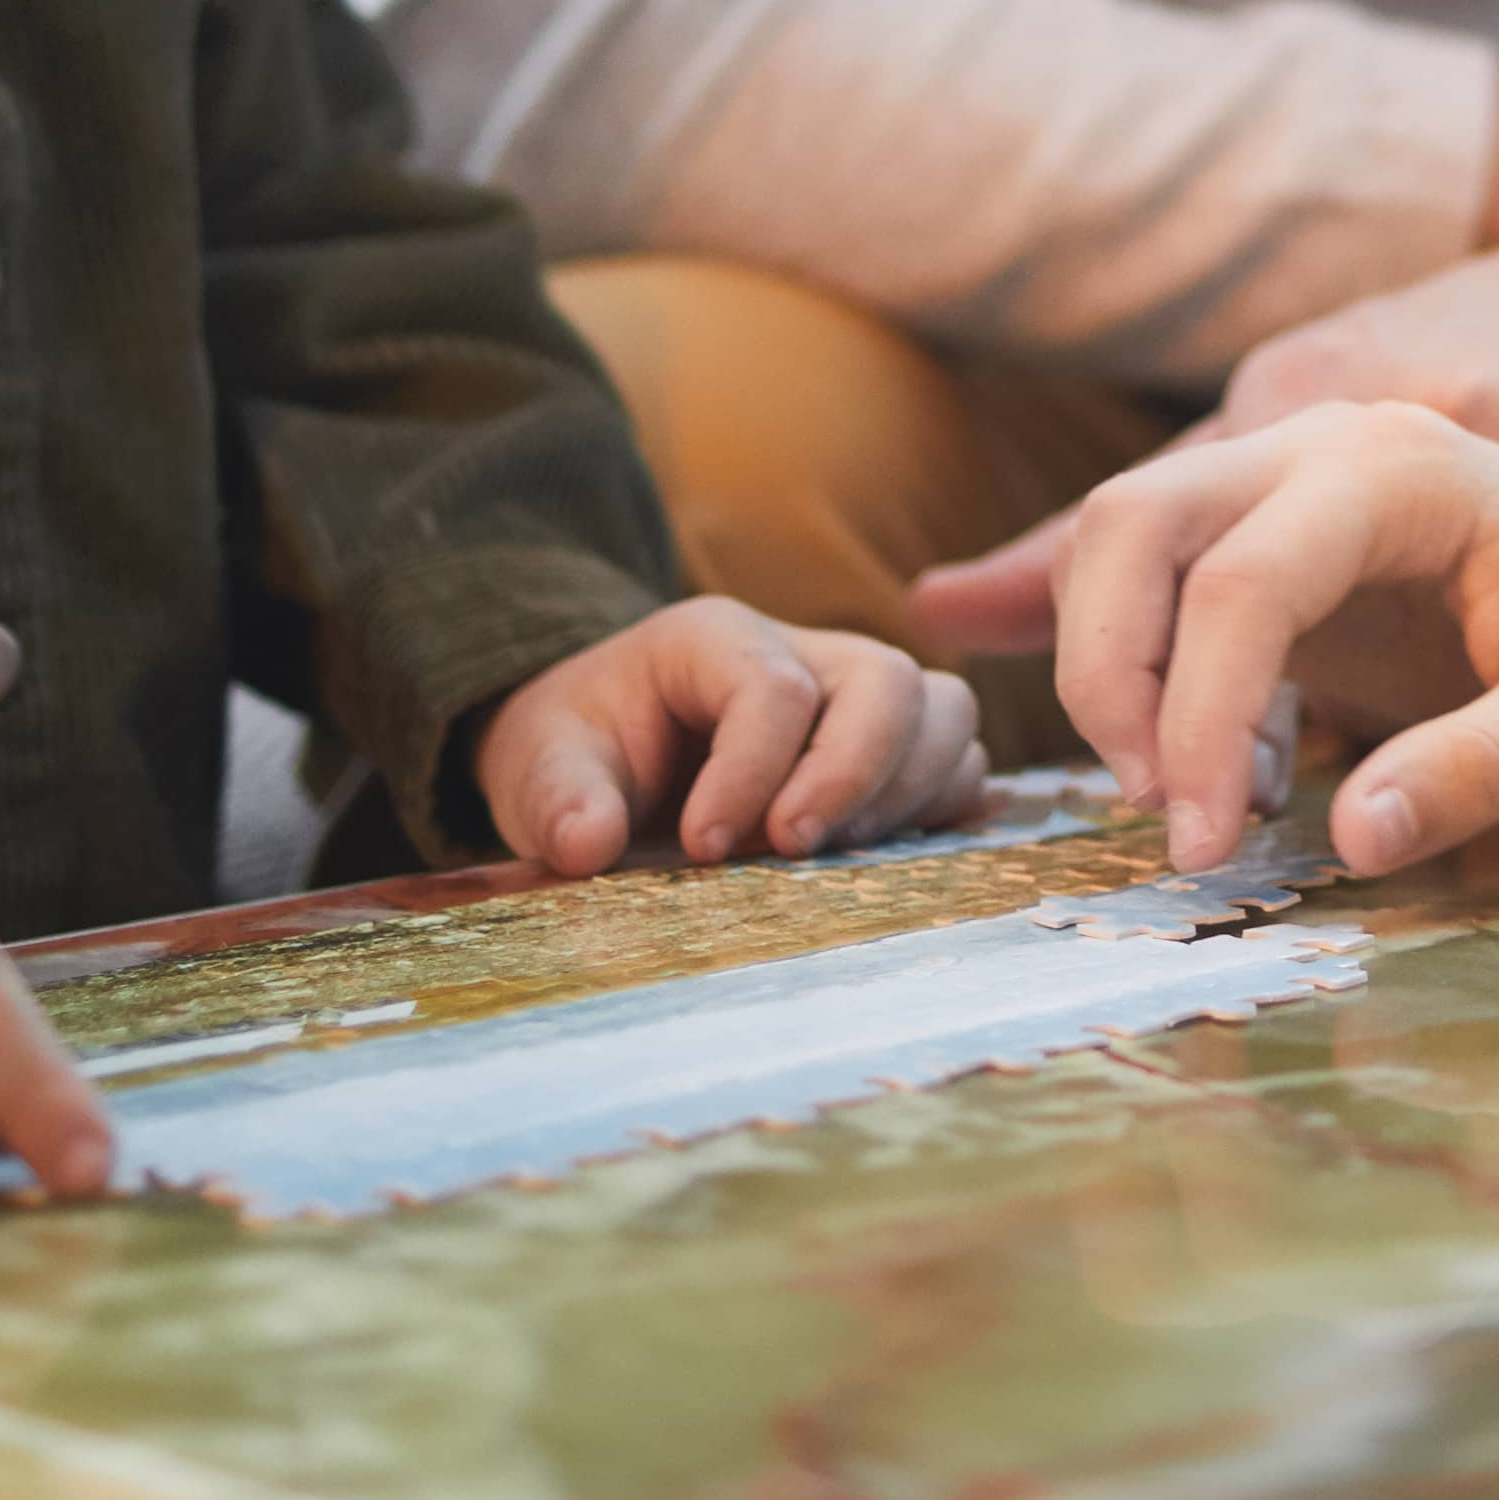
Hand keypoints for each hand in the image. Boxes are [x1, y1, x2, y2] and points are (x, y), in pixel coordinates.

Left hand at [469, 596, 991, 877]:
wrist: (604, 754)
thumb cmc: (578, 752)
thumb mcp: (539, 764)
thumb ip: (559, 799)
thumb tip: (587, 845)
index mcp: (715, 640)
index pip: (772, 688)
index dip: (749, 774)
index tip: (700, 849)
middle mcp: (806, 653)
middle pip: (889, 681)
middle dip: (852, 773)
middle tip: (790, 849)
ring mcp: (856, 698)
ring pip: (944, 712)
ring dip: (905, 791)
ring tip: (834, 856)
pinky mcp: (890, 750)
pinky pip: (959, 762)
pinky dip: (939, 809)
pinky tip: (879, 860)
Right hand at [911, 399, 1498, 876]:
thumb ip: (1488, 767)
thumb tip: (1351, 840)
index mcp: (1400, 468)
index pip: (1242, 581)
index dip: (1198, 718)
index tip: (1204, 846)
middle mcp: (1324, 446)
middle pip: (1137, 525)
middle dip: (1112, 677)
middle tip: (1174, 824)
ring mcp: (1290, 478)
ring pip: (1123, 538)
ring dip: (1111, 672)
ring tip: (1197, 807)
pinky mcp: (1277, 537)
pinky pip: (1150, 575)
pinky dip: (1124, 659)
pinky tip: (1208, 768)